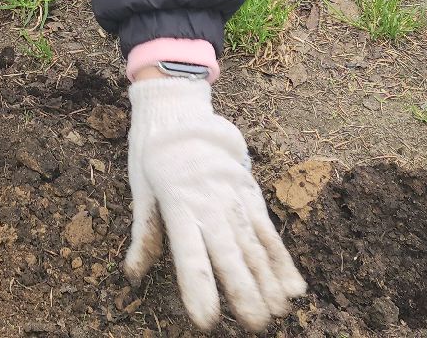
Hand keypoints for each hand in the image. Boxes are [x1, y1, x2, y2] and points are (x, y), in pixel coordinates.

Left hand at [124, 78, 306, 330]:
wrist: (180, 109)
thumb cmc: (154, 153)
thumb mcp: (141, 190)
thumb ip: (144, 234)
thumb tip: (133, 276)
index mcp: (177, 204)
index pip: (189, 254)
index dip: (199, 288)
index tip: (206, 320)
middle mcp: (209, 202)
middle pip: (230, 253)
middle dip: (244, 292)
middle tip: (257, 326)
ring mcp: (233, 196)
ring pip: (255, 244)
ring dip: (269, 281)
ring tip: (280, 313)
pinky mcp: (250, 192)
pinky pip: (268, 229)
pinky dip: (282, 259)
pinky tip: (294, 286)